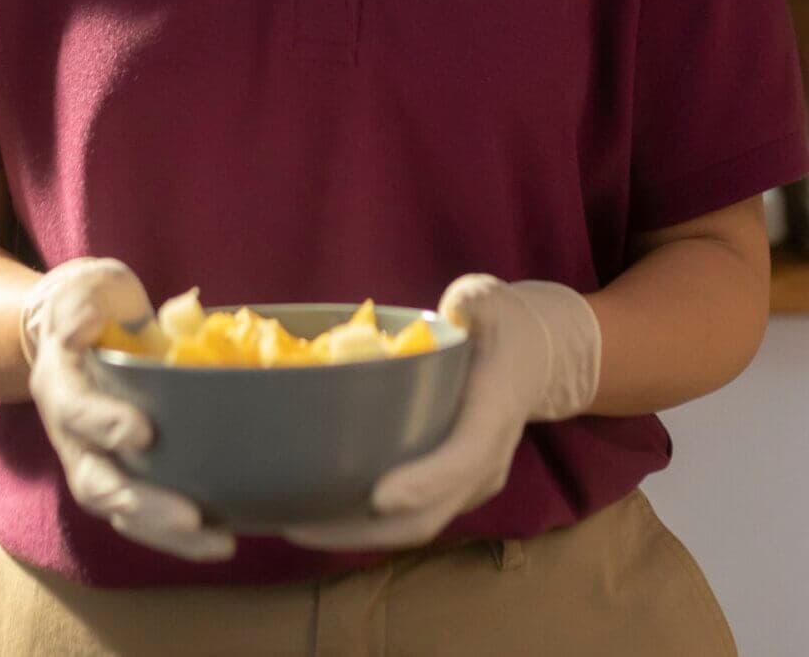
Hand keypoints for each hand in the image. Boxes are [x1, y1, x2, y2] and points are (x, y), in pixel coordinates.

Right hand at [21, 257, 236, 561]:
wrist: (81, 324)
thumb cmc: (88, 303)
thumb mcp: (82, 288)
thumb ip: (78, 304)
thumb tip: (83, 322)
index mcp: (60, 385)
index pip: (76, 412)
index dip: (105, 425)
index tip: (144, 433)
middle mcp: (73, 435)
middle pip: (97, 483)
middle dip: (142, 504)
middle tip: (189, 516)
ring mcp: (96, 460)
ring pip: (122, 511)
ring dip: (166, 532)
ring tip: (218, 543)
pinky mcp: (126, 472)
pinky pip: (146, 512)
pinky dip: (179, 533)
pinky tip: (221, 538)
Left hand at [280, 274, 601, 551]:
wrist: (537, 354)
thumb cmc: (499, 321)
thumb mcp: (483, 300)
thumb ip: (462, 308)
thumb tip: (428, 319)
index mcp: (496, 408)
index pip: (465, 456)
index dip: (424, 481)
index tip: (376, 496)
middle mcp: (489, 458)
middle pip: (432, 514)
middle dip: (365, 529)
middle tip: (299, 523)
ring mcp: (475, 480)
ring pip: (420, 524)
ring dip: (360, 533)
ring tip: (298, 522)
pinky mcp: (458, 487)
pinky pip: (416, 515)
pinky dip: (371, 523)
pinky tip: (324, 510)